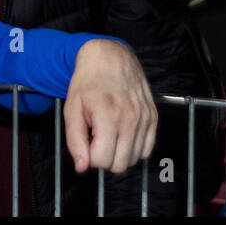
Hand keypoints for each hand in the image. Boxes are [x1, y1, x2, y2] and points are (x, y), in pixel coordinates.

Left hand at [63, 39, 156, 174]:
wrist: (109, 57)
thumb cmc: (88, 82)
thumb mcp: (72, 109)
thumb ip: (75, 141)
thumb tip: (82, 167)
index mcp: (109, 116)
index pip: (101, 160)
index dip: (89, 156)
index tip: (86, 142)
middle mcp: (131, 118)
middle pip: (119, 165)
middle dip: (104, 158)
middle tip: (96, 139)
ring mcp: (145, 118)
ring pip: (133, 160)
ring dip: (119, 154)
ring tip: (109, 134)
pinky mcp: (153, 117)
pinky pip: (146, 149)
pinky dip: (133, 148)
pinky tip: (122, 134)